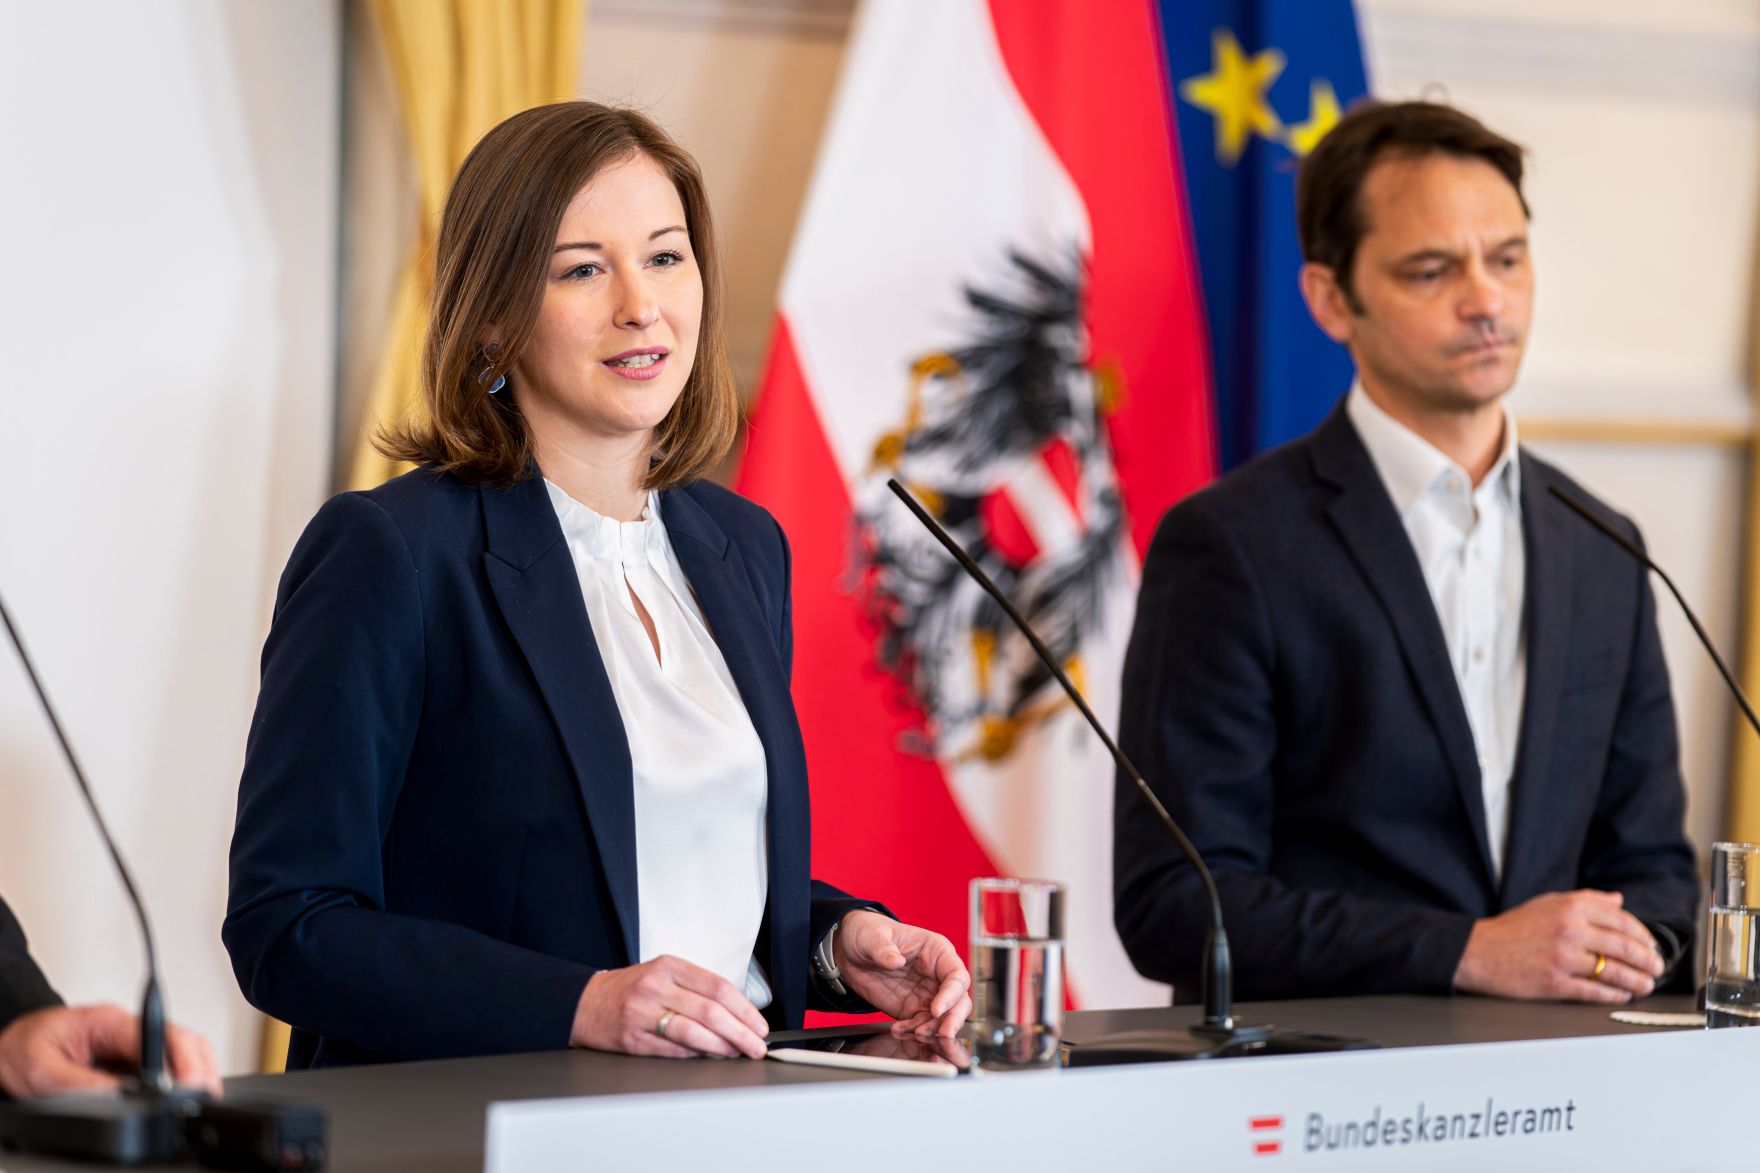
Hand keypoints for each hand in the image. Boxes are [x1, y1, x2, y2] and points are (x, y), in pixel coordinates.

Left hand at [0, 1004, 219, 1099]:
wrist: (7, 1049)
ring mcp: (131, 1043)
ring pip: (181, 1050)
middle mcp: (126, 1028)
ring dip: (194, 1072)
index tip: (190, 1083)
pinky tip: (179, 1094)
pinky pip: (166, 1065)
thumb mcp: (41, 1072)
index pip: (159, 1035)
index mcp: (108, 1021)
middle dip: (199, 1066)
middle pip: (182, 1039)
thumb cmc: (20, 1050)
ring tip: (194, 1097)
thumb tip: (125, 1097)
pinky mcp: (129, 1059)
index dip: (182, 1059)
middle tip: (201, 1095)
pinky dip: (180, 1079)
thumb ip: (82, 1085)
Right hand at [571, 955, 768, 1059]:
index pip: (717, 986)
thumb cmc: (629, 989)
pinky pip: (672, 1050)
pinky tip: (710, 1056)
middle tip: (757, 1045)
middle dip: (740, 1031)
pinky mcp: (632, 1039)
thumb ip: (695, 988)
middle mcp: (655, 987)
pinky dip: (696, 1055)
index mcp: (668, 966)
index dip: (744, 1008)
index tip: (759, 1023)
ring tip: (738, 1052)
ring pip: (693, 1032)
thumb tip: (736, 1014)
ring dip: (722, 1046)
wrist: (584, 1003)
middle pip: (710, 1011)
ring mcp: (642, 1013)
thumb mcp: (662, 975)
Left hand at [833, 910, 970, 1036]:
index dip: (951, 994)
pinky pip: (920, 1025)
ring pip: (943, 1018)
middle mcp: (936, 974)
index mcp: (936, 951)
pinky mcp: (911, 1008)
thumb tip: (896, 961)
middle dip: (953, 1019)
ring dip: (933, 1029)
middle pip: (959, 1001)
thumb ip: (883, 949)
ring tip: (915, 1034)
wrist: (850, 950)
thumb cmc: (869, 933)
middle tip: (943, 1034)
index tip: (936, 1010)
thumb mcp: (872, 936)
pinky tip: (898, 1030)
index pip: (957, 975)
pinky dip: (912, 1032)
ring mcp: (926, 994)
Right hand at [1453, 889, 1663, 1002]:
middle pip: (1624, 947)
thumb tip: (1618, 901)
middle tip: (1657, 967)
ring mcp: (1564, 958)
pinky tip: (1622, 995)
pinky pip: (1596, 991)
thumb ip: (1585, 899)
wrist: (1479, 951)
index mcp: (1570, 907)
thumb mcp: (1547, 903)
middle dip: (1648, 961)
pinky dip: (1614, 995)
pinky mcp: (1556, 982)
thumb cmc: (1512, 928)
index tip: (1651, 945)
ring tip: (1646, 985)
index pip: (1622, 920)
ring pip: (1615, 972)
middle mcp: (1570, 930)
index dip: (1643, 935)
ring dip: (1638, 981)